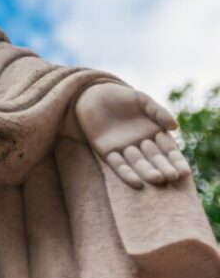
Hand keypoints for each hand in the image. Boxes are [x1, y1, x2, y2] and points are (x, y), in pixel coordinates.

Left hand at [75, 82, 191, 188]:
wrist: (92, 94)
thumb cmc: (121, 96)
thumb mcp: (142, 100)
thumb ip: (158, 112)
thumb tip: (175, 127)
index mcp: (154, 134)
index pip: (169, 151)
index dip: (176, 161)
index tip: (185, 171)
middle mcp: (141, 145)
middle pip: (155, 160)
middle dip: (164, 168)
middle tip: (172, 177)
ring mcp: (124, 150)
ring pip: (138, 164)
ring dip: (147, 172)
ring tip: (157, 179)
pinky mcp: (106, 153)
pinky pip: (118, 166)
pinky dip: (126, 174)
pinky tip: (136, 183)